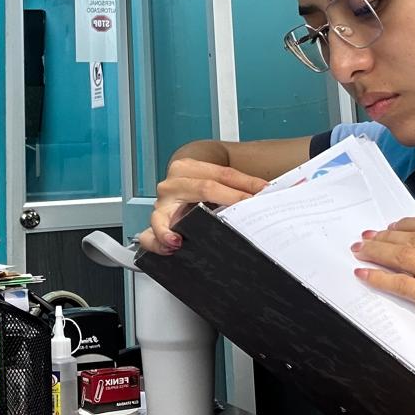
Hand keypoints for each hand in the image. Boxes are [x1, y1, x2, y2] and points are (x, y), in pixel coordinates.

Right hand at [137, 158, 267, 254]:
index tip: (263, 192)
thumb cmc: (202, 183)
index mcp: (187, 168)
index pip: (223, 175)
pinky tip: (171, 247)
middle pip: (204, 189)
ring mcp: (161, 205)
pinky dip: (158, 241)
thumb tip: (265, 194)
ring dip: (172, 228)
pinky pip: (150, 236)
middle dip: (229, 199)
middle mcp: (172, 184)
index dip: (246, 183)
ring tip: (180, 240)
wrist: (183, 182)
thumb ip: (236, 185)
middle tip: (246, 210)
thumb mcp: (216, 178)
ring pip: (164, 216)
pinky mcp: (155, 225)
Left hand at [353, 215, 414, 399]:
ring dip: (376, 253)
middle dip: (383, 238)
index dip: (402, 225)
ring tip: (359, 252)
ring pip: (404, 257)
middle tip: (364, 239)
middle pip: (413, 239)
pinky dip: (380, 278)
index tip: (386, 228)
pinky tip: (366, 275)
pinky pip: (403, 286)